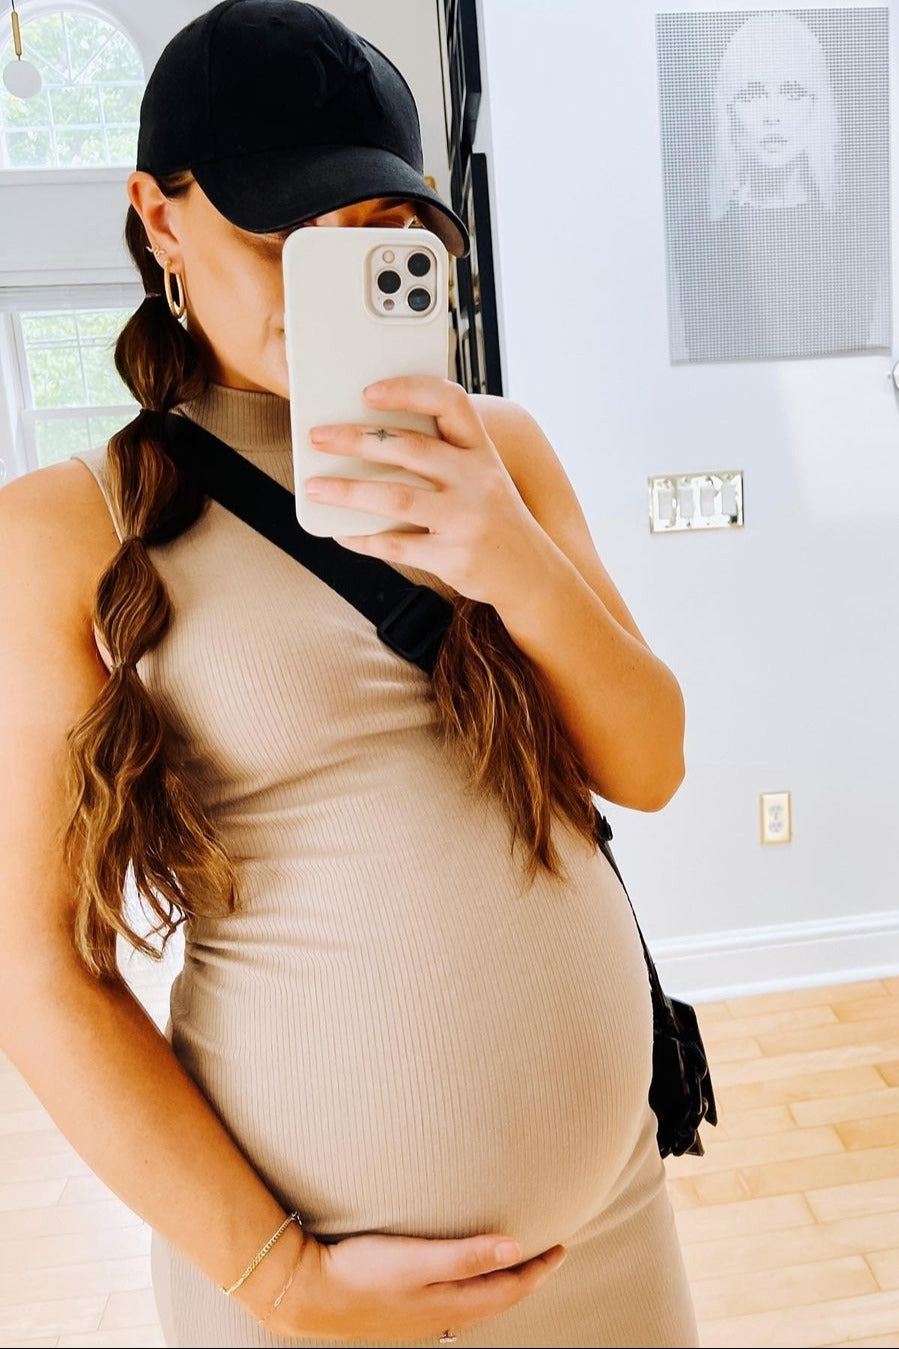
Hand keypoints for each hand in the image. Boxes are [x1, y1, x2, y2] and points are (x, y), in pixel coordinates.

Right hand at [265, 1227, 567, 1340]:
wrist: (303, 1292)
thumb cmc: (359, 1272)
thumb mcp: (415, 1260)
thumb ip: (465, 1255)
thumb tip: (514, 1248)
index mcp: (448, 1305)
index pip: (509, 1289)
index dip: (538, 1269)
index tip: (562, 1246)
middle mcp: (438, 1316)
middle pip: (497, 1300)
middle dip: (526, 1277)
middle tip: (548, 1252)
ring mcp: (418, 1316)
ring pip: (475, 1303)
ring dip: (499, 1282)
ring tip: (514, 1261)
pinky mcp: (400, 1309)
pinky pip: (453, 1301)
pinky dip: (472, 1286)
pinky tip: (462, 1275)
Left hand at [303, 376, 545, 606]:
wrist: (532, 575)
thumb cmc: (493, 519)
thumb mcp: (482, 478)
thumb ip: (441, 459)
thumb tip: (367, 446)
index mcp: (482, 451)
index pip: (449, 402)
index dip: (407, 390)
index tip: (368, 392)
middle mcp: (478, 479)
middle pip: (408, 447)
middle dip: (355, 439)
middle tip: (317, 437)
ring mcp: (467, 520)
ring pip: (394, 498)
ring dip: (347, 491)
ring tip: (314, 486)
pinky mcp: (454, 557)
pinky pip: (396, 544)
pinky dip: (363, 539)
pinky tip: (342, 532)